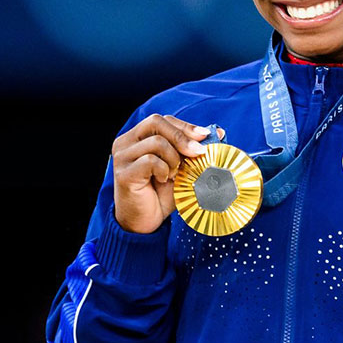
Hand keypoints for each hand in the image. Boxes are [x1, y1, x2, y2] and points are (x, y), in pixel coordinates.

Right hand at [111, 113, 224, 233]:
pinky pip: (151, 160)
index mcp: (136, 137)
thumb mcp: (182, 167)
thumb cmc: (162, 193)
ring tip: (174, 174)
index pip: (162, 120)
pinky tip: (164, 180)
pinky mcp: (124, 173)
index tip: (205, 136)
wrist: (147, 222)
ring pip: (156, 142)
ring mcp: (122, 157)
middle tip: (198, 152)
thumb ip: (194, 150)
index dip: (185, 126)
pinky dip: (164, 170)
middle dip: (182, 137)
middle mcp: (125, 143)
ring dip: (174, 158)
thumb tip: (219, 133)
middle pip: (156, 122)